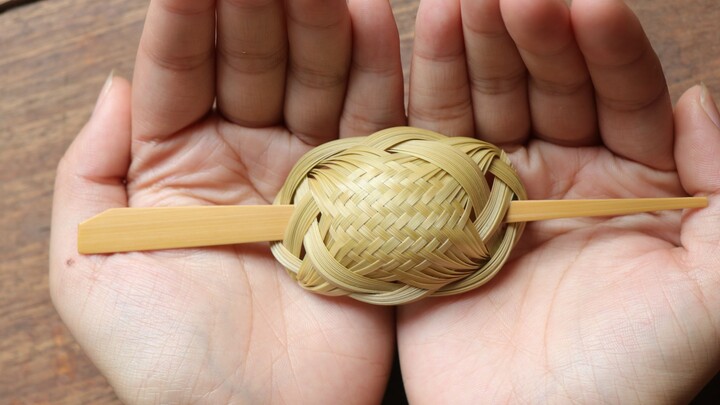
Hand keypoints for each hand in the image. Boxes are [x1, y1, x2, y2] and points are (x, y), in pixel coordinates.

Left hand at [50, 0, 405, 402]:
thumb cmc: (166, 361)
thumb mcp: (91, 271)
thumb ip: (88, 174)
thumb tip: (115, 85)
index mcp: (174, 168)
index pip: (179, 70)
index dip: (188, 15)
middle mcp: (244, 160)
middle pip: (253, 63)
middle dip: (263, 7)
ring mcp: (307, 176)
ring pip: (315, 83)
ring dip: (322, 27)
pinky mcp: (362, 199)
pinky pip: (369, 127)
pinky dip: (376, 77)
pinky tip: (375, 23)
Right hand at [398, 0, 719, 401]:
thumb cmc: (630, 373)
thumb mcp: (709, 289)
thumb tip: (698, 98)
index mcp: (629, 185)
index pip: (622, 95)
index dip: (605, 48)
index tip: (584, 2)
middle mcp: (561, 177)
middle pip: (549, 87)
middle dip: (531, 38)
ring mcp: (494, 190)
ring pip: (488, 103)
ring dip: (473, 52)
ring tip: (457, 3)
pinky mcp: (437, 211)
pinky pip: (434, 145)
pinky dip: (425, 97)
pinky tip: (420, 48)